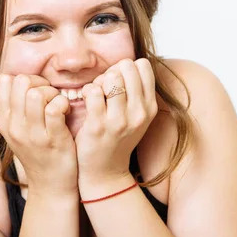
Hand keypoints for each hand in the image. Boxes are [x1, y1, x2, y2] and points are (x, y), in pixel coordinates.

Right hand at [0, 74, 78, 197]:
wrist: (51, 184)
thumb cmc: (38, 153)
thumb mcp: (17, 131)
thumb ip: (14, 106)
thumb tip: (15, 77)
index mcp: (4, 120)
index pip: (5, 81)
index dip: (25, 78)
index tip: (36, 89)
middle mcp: (14, 126)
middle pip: (22, 82)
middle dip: (40, 82)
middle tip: (50, 96)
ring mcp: (32, 134)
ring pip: (36, 94)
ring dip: (52, 93)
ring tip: (58, 104)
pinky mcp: (52, 139)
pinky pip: (54, 108)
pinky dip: (63, 104)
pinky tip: (66, 112)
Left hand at [74, 58, 158, 190]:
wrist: (106, 172)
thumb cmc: (118, 138)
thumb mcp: (137, 116)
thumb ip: (136, 91)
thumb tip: (124, 64)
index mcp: (150, 107)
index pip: (142, 66)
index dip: (126, 68)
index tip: (118, 82)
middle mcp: (139, 112)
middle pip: (126, 67)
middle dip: (112, 72)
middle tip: (104, 88)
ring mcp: (119, 120)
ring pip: (111, 78)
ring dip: (99, 82)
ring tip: (95, 95)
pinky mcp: (98, 126)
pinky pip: (92, 91)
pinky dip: (86, 91)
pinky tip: (86, 101)